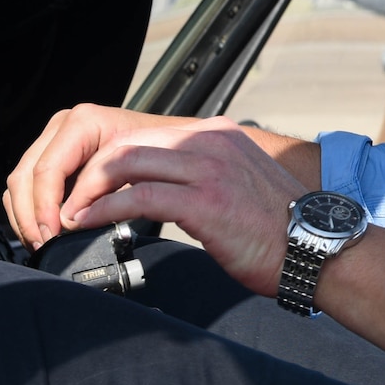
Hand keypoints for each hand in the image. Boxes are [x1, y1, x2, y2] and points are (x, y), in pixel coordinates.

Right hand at [4, 104, 181, 246]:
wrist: (175, 143)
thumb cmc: (165, 154)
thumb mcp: (141, 170)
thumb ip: (109, 190)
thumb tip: (76, 221)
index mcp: (84, 122)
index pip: (48, 170)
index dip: (46, 206)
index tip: (54, 234)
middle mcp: (64, 126)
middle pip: (26, 176)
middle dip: (31, 215)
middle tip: (44, 244)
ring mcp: (55, 139)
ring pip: (20, 182)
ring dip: (27, 216)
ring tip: (43, 242)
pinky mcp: (54, 156)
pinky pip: (28, 184)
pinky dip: (31, 210)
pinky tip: (46, 230)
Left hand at [57, 117, 301, 297]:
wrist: (316, 248)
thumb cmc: (279, 229)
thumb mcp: (238, 185)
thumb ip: (202, 176)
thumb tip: (160, 191)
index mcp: (218, 136)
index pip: (146, 137)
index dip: (107, 164)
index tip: (89, 189)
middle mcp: (211, 142)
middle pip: (128, 144)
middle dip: (88, 175)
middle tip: (68, 203)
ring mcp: (208, 169)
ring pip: (125, 163)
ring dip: (88, 190)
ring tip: (70, 215)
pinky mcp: (205, 201)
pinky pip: (138, 197)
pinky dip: (103, 209)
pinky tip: (89, 222)